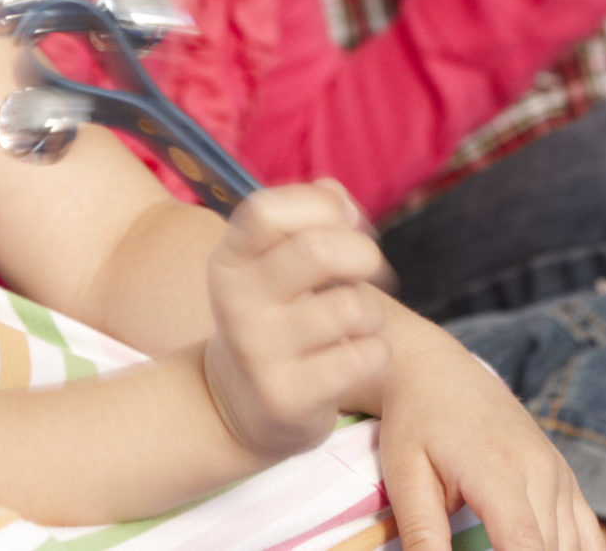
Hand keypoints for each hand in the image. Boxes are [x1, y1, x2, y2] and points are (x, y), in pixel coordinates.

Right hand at [202, 182, 394, 460]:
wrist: (238, 405)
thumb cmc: (276, 315)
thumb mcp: (272, 263)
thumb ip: (309, 218)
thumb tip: (341, 200)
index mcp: (229, 260)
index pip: (268, 209)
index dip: (322, 207)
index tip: (346, 222)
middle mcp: (236, 304)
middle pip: (318, 250)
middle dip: (363, 254)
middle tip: (371, 271)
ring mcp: (259, 353)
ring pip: (352, 308)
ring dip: (371, 313)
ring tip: (355, 323)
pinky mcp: (287, 398)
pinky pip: (365, 356)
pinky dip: (375, 352)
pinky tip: (353, 359)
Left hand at [375, 320, 605, 550]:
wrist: (436, 367)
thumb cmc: (415, 422)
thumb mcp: (406, 477)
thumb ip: (424, 536)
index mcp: (501, 472)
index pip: (528, 548)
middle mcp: (542, 471)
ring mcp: (559, 472)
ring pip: (574, 547)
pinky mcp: (563, 475)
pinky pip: (588, 532)